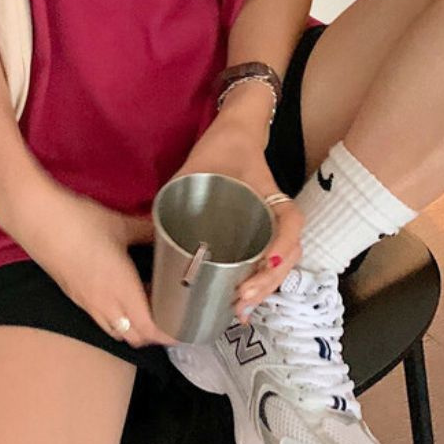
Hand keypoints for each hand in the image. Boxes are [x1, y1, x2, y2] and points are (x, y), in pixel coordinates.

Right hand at [0, 177, 180, 348]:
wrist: (35, 219)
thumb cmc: (79, 221)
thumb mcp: (120, 223)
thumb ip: (147, 230)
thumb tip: (168, 231)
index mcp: (120, 289)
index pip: (150, 329)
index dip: (170, 334)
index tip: (187, 327)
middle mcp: (104, 303)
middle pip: (135, 337)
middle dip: (156, 333)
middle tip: (172, 313)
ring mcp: (85, 302)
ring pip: (116, 330)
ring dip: (135, 326)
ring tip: (149, 304)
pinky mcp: (73, 295)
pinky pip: (101, 318)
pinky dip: (117, 316)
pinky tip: (122, 293)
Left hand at [169, 115, 303, 323]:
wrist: (232, 135)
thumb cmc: (218, 150)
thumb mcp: (197, 167)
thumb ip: (177, 193)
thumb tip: (153, 229)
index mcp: (269, 194)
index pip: (291, 221)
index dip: (283, 244)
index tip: (266, 261)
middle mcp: (278, 212)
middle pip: (289, 253)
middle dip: (268, 281)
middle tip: (241, 300)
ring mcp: (274, 222)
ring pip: (282, 262)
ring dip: (266, 288)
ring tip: (241, 308)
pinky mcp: (264, 231)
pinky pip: (271, 259)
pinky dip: (262, 282)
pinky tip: (244, 302)